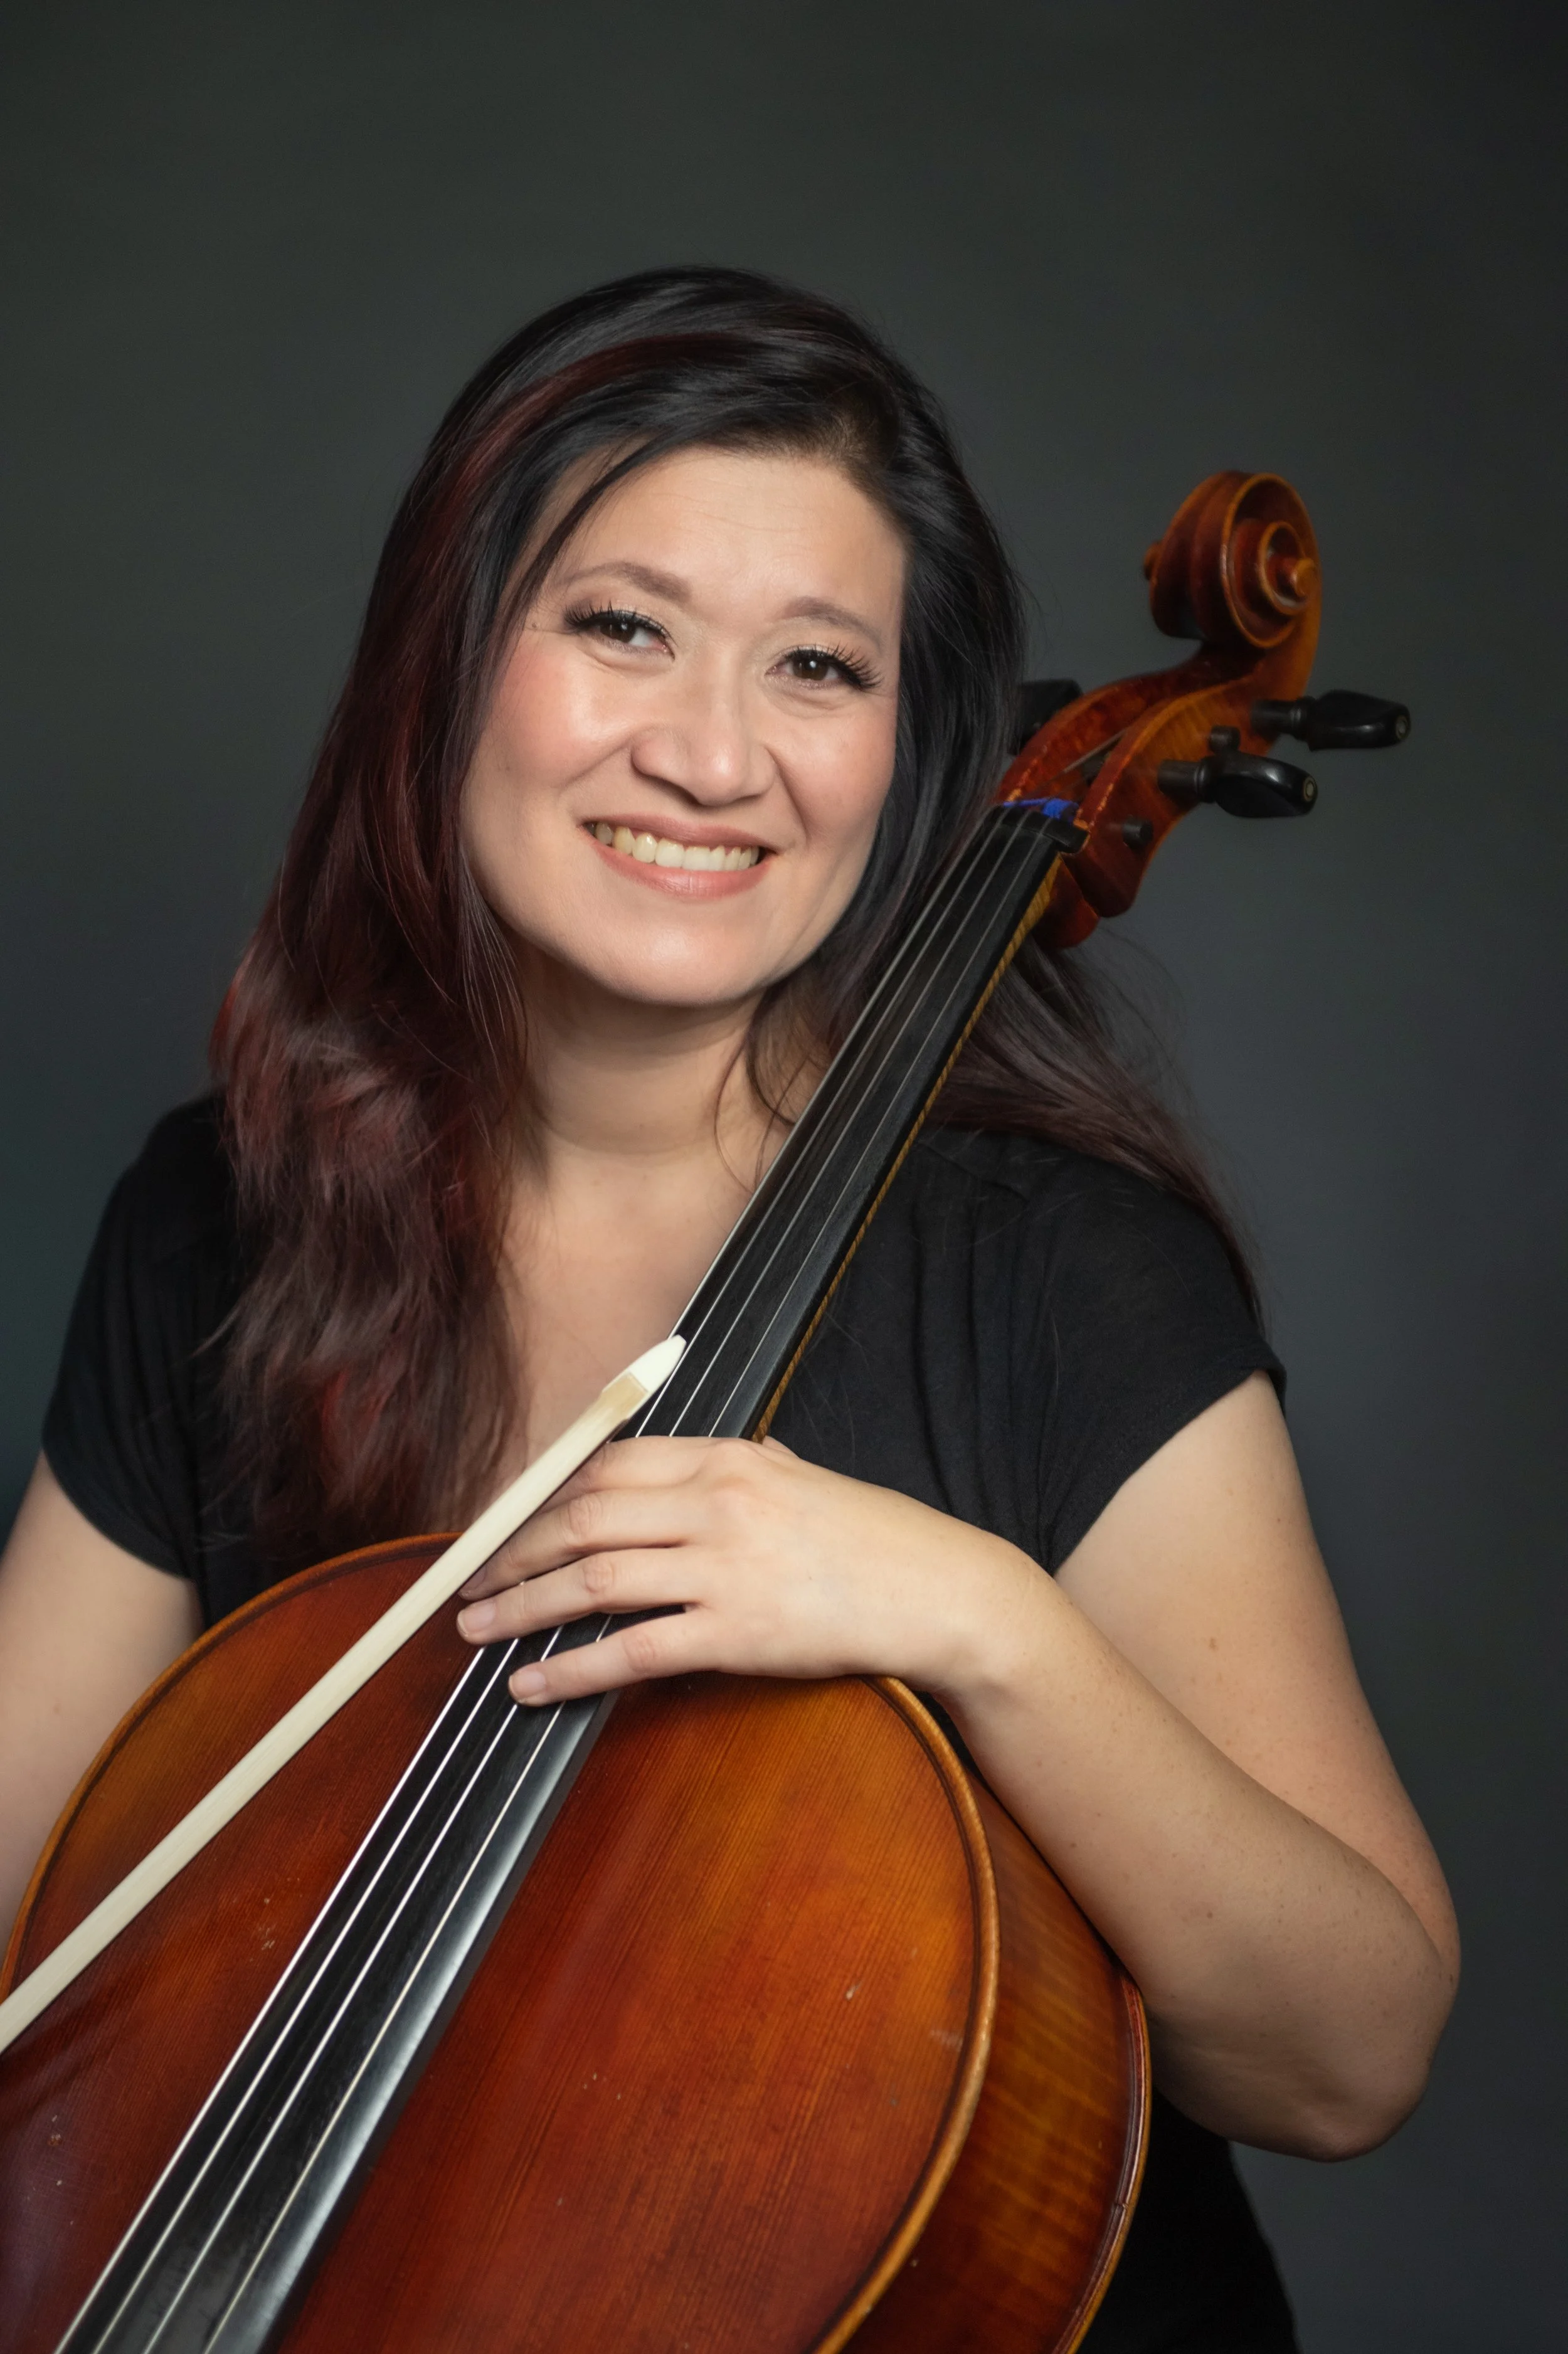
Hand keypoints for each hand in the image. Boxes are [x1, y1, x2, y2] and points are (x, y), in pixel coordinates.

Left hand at [454, 1435, 1038, 1706]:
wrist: (941, 1593)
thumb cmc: (874, 1539)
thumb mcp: (802, 1476)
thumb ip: (742, 1467)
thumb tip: (697, 1464)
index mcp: (728, 1458)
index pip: (608, 1462)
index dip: (542, 1493)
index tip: (504, 1520)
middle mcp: (718, 1503)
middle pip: (584, 1517)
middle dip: (513, 1550)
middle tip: (469, 1580)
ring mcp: (726, 1569)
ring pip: (593, 1581)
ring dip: (522, 1606)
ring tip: (478, 1629)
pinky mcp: (739, 1634)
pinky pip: (633, 1651)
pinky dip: (571, 1670)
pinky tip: (533, 1684)